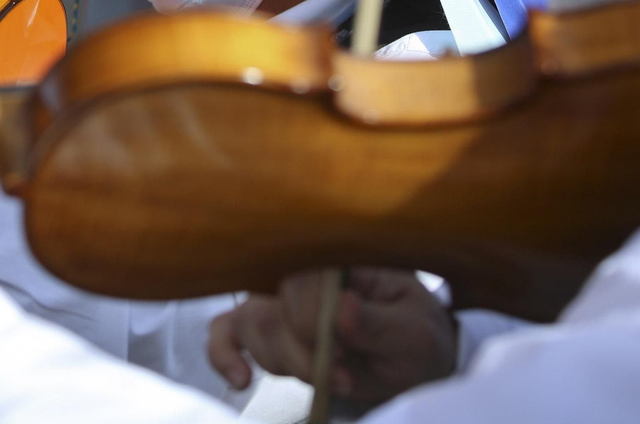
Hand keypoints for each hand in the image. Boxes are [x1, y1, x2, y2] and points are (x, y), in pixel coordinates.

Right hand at [207, 268, 456, 404]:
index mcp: (339, 258)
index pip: (299, 280)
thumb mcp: (414, 333)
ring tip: (334, 378)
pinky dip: (225, 356)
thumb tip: (341, 307)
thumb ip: (378, 322)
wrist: (414, 362)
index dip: (311, 324)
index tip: (344, 353)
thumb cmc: (415, 339)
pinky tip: (242, 380)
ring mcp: (279, 299)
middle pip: (270, 310)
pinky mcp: (266, 327)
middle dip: (302, 356)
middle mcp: (302, 272)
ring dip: (285, 365)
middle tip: (345, 376)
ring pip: (250, 327)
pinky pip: (224, 333)